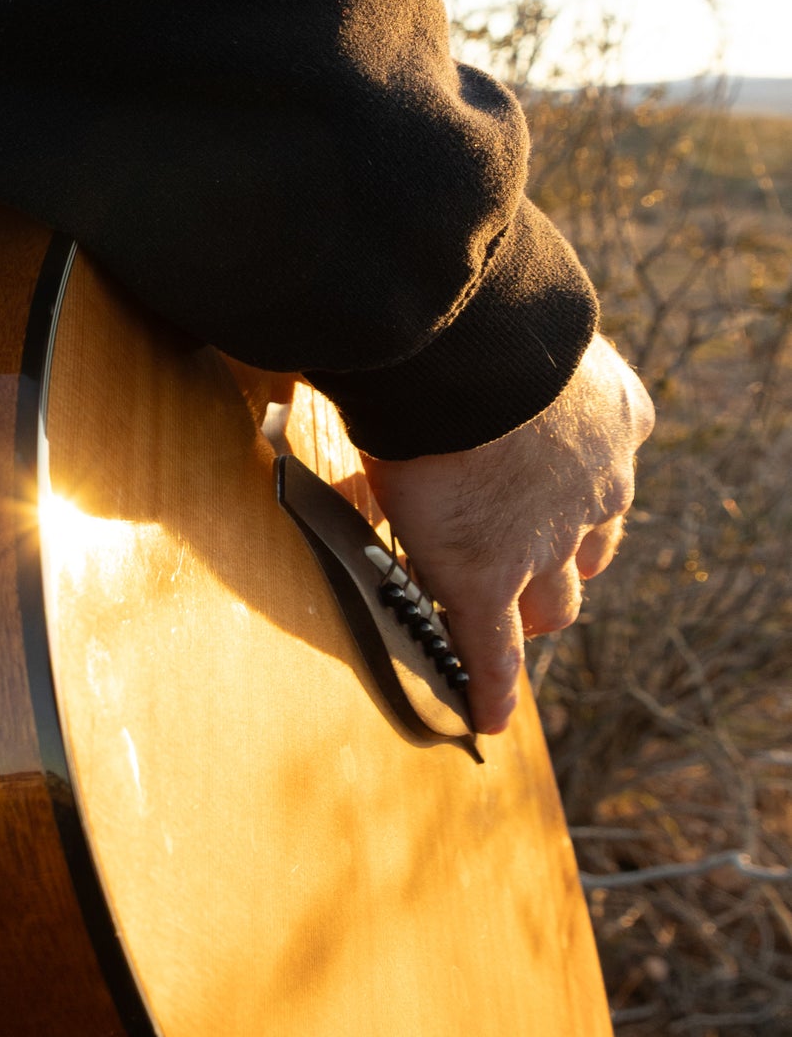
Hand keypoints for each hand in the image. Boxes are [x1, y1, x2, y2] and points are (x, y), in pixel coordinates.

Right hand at [361, 337, 654, 736]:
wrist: (473, 351)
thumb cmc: (483, 319)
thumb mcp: (516, 333)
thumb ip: (492, 353)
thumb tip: (422, 336)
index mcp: (614, 417)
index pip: (605, 475)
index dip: (577, 496)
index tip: (555, 502)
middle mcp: (599, 486)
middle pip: (591, 545)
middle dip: (565, 560)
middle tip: (534, 569)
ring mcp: (547, 541)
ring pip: (554, 600)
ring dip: (533, 613)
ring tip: (509, 627)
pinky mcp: (492, 580)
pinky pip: (493, 649)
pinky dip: (489, 686)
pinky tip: (483, 717)